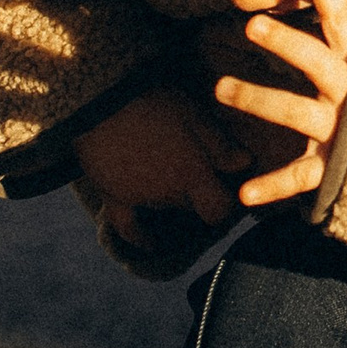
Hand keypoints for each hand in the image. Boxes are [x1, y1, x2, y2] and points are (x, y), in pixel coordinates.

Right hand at [73, 89, 245, 252]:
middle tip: (200, 172)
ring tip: (174, 177)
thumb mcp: (195, 117)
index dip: (226, 202)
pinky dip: (141, 238)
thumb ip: (220, 145)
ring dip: (174, 199)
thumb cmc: (154, 104)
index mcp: (193, 176)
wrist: (101, 102)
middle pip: (194, 207)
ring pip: (166, 209)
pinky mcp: (114, 197)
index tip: (227, 188)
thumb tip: (246, 163)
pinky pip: (129, 227)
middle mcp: (169, 195)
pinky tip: (150, 245)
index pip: (219, 209)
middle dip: (201, 194)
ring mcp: (140, 199)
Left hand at [221, 0, 346, 211]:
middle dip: (286, 42)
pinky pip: (300, 177)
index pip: (346, 21)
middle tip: (252, 25)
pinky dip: (272, 187)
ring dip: (257, 99)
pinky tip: (243, 193)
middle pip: (317, 62)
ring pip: (296, 113)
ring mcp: (345, 130)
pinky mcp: (336, 168)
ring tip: (219, 88)